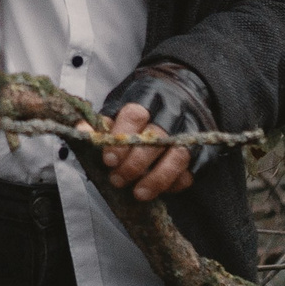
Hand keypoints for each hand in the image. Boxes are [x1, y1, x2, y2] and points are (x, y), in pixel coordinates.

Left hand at [99, 61, 217, 200]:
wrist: (183, 92)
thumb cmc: (143, 107)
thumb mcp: (120, 105)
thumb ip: (103, 122)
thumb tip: (81, 131)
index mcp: (149, 97)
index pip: (135, 115)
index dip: (121, 138)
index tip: (108, 160)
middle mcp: (173, 112)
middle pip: (157, 138)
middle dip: (135, 164)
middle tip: (118, 179)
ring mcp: (191, 131)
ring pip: (178, 156)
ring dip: (157, 179)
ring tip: (138, 193)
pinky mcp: (203, 150)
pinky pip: (192, 171)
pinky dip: (175, 184)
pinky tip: (160, 191)